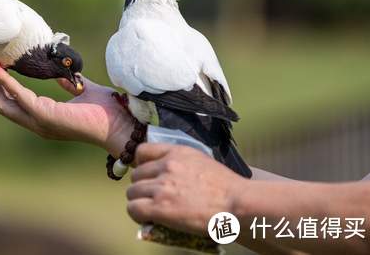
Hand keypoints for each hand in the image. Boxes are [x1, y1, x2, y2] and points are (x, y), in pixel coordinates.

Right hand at [0, 67, 133, 156]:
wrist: (121, 124)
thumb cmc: (106, 111)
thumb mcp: (82, 90)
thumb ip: (69, 84)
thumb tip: (60, 74)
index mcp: (45, 117)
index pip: (15, 103)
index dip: (1, 87)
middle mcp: (39, 123)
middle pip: (4, 105)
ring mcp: (41, 122)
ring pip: (6, 104)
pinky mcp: (46, 117)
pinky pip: (21, 98)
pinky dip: (8, 84)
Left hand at [126, 143, 247, 233]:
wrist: (238, 204)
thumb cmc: (226, 187)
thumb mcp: (201, 161)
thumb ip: (181, 163)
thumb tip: (165, 172)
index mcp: (177, 152)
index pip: (142, 151)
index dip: (140, 164)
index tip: (146, 174)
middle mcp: (166, 166)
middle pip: (135, 175)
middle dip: (141, 186)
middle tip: (151, 197)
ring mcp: (162, 187)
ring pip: (132, 192)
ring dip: (138, 201)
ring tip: (149, 209)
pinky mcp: (160, 207)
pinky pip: (134, 208)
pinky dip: (137, 214)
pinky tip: (146, 218)